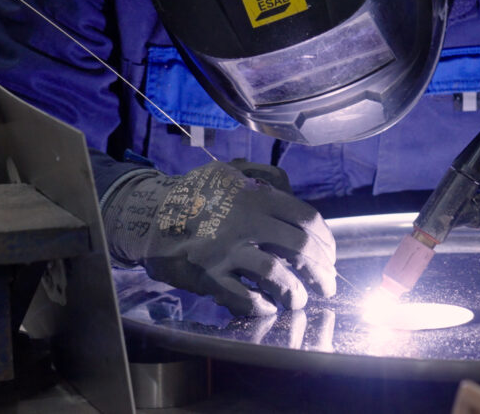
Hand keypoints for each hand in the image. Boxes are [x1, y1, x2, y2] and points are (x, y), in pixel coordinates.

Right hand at [102, 159, 336, 314]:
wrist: (148, 214)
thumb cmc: (195, 193)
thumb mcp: (230, 172)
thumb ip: (265, 176)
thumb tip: (292, 189)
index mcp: (257, 197)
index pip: (307, 220)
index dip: (326, 242)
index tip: (331, 256)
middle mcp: (246, 222)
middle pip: (300, 249)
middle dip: (322, 271)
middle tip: (328, 285)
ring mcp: (226, 250)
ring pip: (276, 276)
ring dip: (295, 293)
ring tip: (299, 300)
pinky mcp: (208, 275)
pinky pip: (243, 297)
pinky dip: (261, 306)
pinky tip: (268, 306)